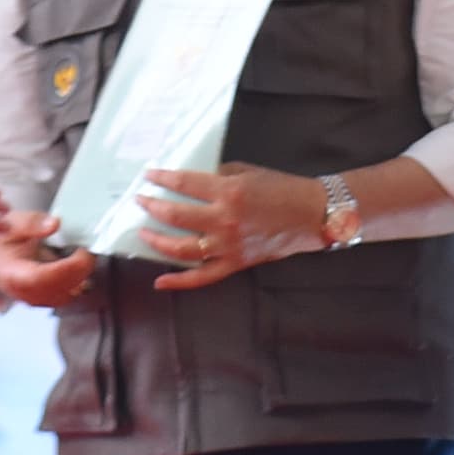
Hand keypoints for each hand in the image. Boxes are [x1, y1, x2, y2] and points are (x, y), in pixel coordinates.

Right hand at [0, 231, 98, 309]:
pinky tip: (77, 264)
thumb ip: (31, 223)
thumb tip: (54, 224)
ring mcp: (35, 300)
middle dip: (80, 270)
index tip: (83, 252)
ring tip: (81, 254)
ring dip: (80, 275)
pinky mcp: (46, 300)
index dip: (68, 267)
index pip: (43, 278)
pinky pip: (67, 294)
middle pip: (60, 289)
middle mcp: (23, 293)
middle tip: (87, 249)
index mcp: (11, 275)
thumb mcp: (10, 224)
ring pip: (67, 295)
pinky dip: (77, 280)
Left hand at [134, 162, 331, 289]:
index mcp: (229, 193)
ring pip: (181, 248)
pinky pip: (203, 277)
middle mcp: (224, 220)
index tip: (149, 177)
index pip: (184, 184)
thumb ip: (218, 176)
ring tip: (144, 233)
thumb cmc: (283, 189)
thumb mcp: (248, 172)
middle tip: (140, 201)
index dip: (161, 179)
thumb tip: (192, 182)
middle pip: (175, 216)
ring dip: (157, 241)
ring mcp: (228, 245)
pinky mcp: (236, 263)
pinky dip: (179, 282)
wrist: (313, 214)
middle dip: (152, 207)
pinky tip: (159, 281)